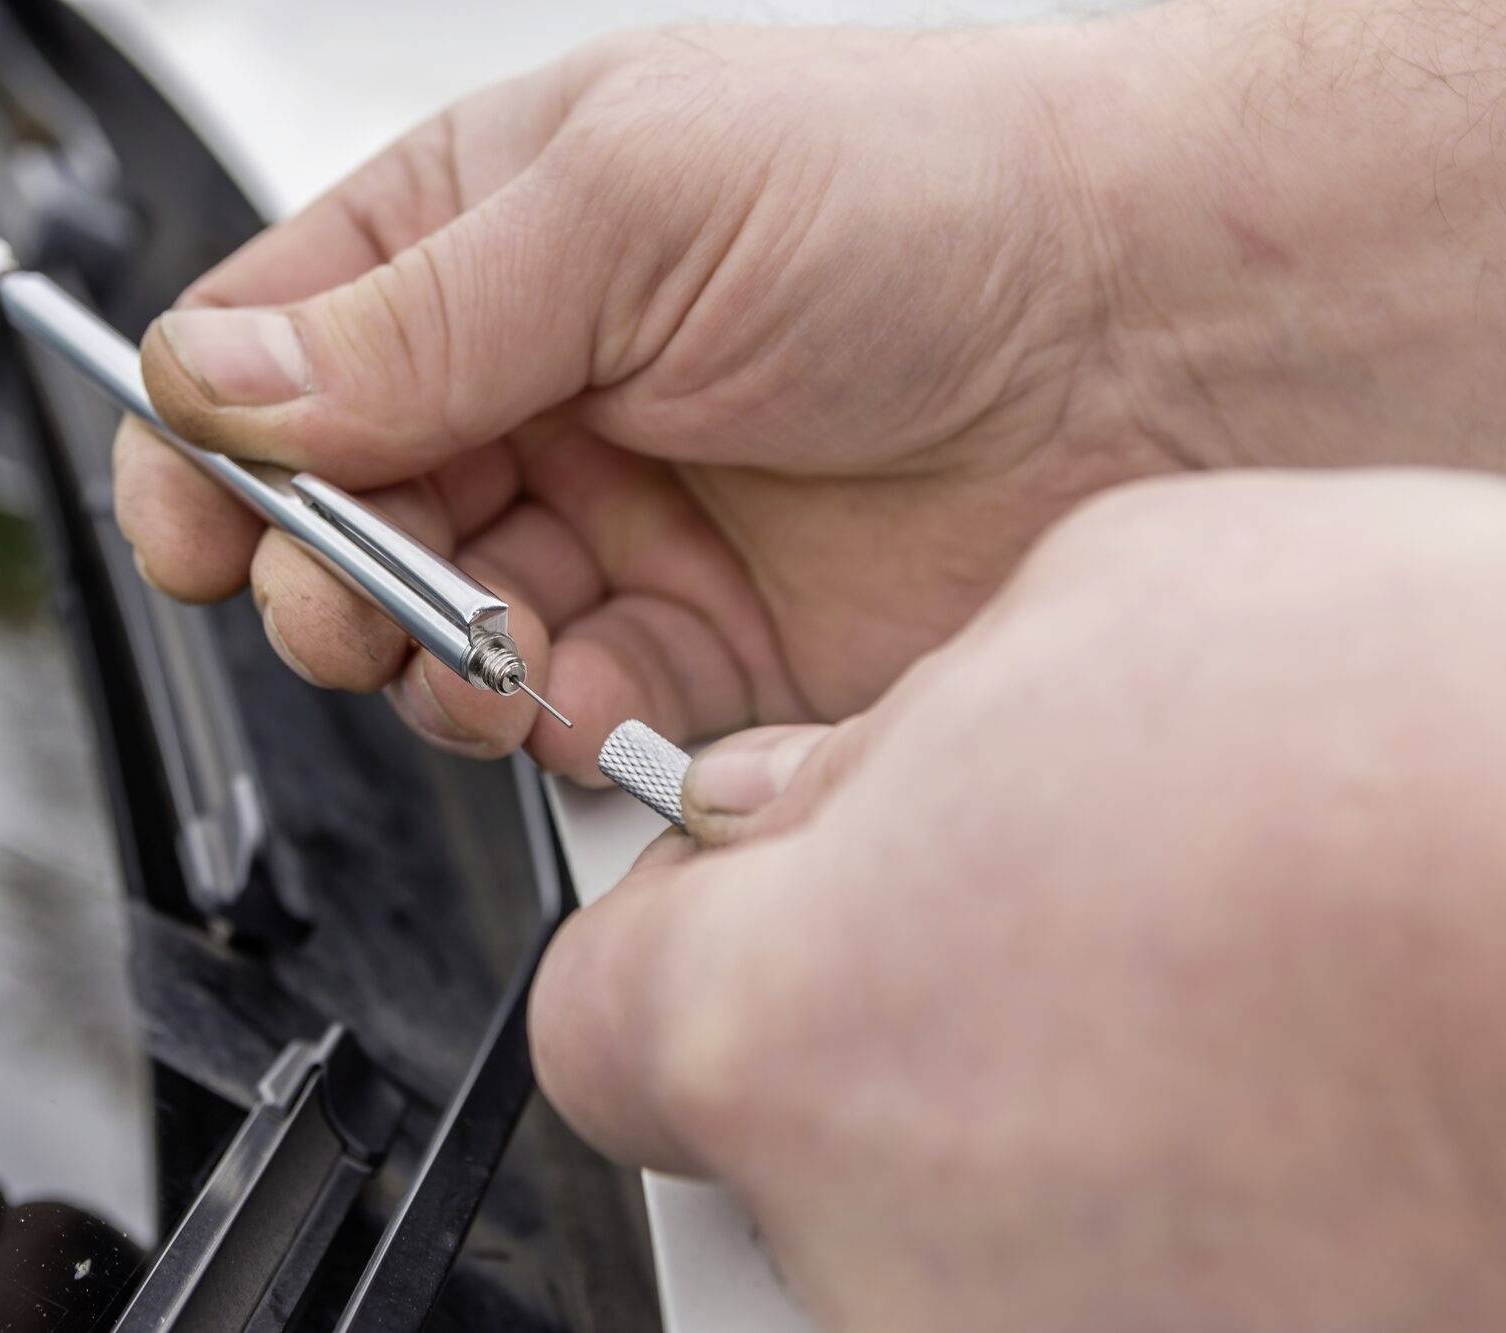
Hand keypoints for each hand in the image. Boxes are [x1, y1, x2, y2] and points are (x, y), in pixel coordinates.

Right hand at [115, 3, 1505, 777]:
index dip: (212, 446)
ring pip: (437, 633)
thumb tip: (219, 381)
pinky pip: (570, 713)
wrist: (1158, 332)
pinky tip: (596, 695)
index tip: (195, 525)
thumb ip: (416, 316)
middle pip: (338, 515)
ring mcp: (617, 519)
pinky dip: (560, 722)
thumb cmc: (925, 194)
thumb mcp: (635, 204)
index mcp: (488, 239)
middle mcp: (537, 384)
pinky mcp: (701, 641)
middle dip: (321, 574)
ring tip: (484, 650)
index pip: (275, 353)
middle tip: (348, 598)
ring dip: (433, 662)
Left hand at [529, 470, 1505, 1330]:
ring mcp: (1017, 1332)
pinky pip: (1072, 1272)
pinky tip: (1250, 1090)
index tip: (762, 896)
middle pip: (770, 1120)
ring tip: (1176, 994)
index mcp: (788, 1017)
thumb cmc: (1407, 758)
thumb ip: (872, 742)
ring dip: (999, 1109)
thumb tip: (792, 800)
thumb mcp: (1078, 616)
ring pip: (923, 1208)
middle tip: (1012, 918)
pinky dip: (1128, 1196)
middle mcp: (872, 1228)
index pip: (601, 1014)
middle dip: (858, 1015)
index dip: (683, 938)